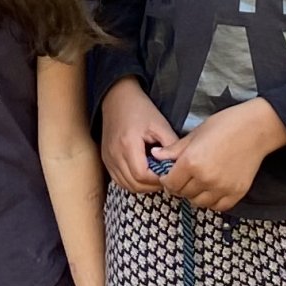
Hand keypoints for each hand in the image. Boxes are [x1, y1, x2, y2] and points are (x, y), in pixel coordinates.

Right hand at [100, 80, 176, 194]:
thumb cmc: (140, 109)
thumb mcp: (160, 125)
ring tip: (155, 178)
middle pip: (134, 184)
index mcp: (128, 145)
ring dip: (142, 186)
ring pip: (126, 185)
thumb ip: (171, 146)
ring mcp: (108, 158)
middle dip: (152, 186)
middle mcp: (114, 155)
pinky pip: (118, 180)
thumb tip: (179, 165)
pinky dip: (131, 182)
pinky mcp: (106, 160)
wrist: (118, 98)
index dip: (158, 180)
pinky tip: (142, 175)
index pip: (142, 176)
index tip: (170, 175)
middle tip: (165, 179)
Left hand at [159, 98, 285, 214]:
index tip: (169, 175)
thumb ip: (174, 150)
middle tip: (183, 177)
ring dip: (195, 195)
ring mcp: (222, 188)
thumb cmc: (225, 125)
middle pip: (183, 194)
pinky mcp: (236, 193)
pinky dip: (212, 201)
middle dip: (179, 187)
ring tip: (198, 182)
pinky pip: (218, 206)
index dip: (166, 180)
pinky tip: (212, 189)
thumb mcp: (195, 134)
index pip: (170, 183)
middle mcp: (205, 179)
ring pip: (199, 202)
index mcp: (191, 162)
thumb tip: (156, 156)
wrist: (256, 129)